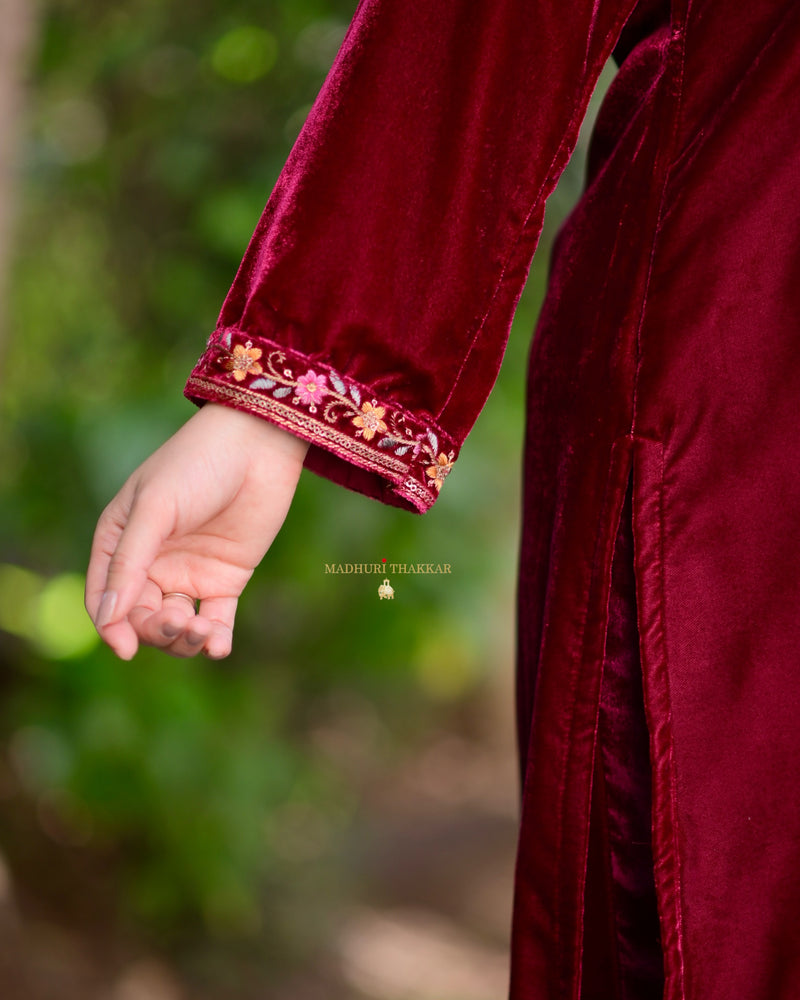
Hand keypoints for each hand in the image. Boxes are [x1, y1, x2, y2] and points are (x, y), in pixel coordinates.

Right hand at [85, 403, 308, 659]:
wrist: (258, 445)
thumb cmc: (197, 465)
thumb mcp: (156, 509)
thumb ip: (131, 562)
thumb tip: (107, 617)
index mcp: (119, 541)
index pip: (105, 597)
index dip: (112, 626)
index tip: (127, 648)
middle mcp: (150, 563)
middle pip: (141, 617)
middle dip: (156, 630)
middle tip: (178, 621)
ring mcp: (188, 573)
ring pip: (176, 626)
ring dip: (184, 639)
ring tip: (201, 631)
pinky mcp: (225, 579)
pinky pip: (215, 620)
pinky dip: (215, 639)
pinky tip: (219, 646)